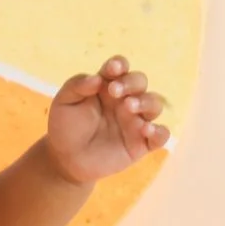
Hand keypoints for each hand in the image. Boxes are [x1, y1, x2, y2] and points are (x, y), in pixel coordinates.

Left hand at [46, 56, 170, 184]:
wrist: (66, 160)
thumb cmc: (65, 127)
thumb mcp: (63, 102)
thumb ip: (77, 86)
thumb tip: (96, 78)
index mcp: (107, 85)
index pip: (120, 68)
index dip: (119, 65)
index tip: (111, 69)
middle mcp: (125, 100)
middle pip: (140, 81)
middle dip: (131, 82)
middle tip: (114, 91)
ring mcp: (135, 121)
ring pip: (154, 104)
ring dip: (145, 102)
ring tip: (129, 107)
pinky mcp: (141, 144)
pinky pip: (161, 135)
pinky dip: (160, 132)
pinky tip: (147, 130)